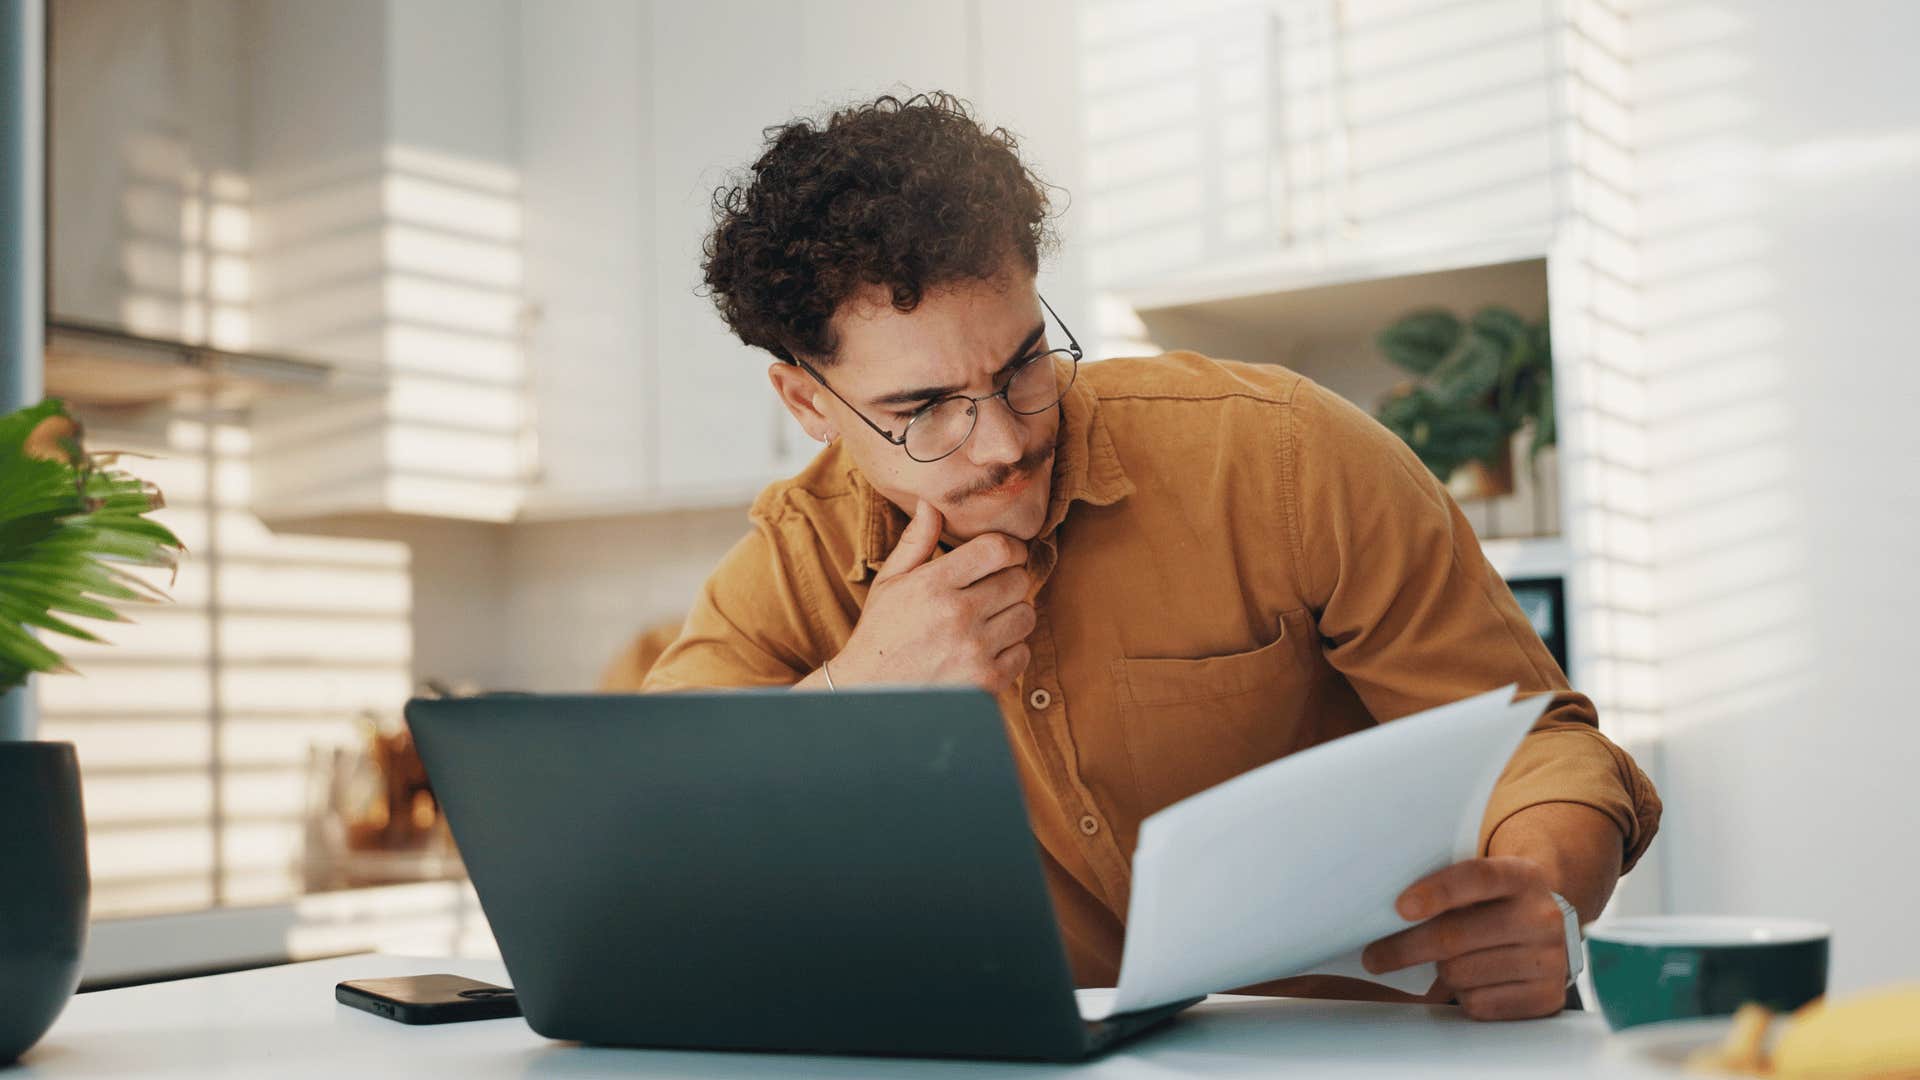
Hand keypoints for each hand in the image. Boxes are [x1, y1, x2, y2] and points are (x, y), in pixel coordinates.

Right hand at [829, 499, 1034, 690]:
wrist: (871, 694)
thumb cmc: (881, 633)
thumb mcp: (889, 582)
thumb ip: (915, 542)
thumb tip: (931, 504)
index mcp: (933, 584)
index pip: (997, 549)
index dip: (1011, 548)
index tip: (1006, 556)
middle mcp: (957, 615)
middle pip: (1018, 580)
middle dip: (1010, 580)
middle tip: (992, 590)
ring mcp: (974, 650)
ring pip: (1026, 615)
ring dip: (1013, 614)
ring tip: (988, 620)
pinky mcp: (986, 681)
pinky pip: (1023, 653)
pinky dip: (1011, 650)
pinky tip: (987, 649)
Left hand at [1360, 856, 1568, 1020]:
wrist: (1546, 931)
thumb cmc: (1493, 905)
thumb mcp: (1481, 884)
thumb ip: (1444, 887)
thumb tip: (1381, 910)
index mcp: (1522, 876)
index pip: (1476, 877)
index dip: (1436, 892)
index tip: (1400, 908)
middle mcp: (1542, 916)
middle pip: (1456, 936)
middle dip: (1404, 948)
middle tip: (1373, 957)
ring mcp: (1550, 959)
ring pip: (1461, 973)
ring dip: (1439, 973)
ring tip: (1443, 963)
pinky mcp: (1548, 998)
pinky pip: (1480, 1005)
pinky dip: (1463, 997)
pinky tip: (1470, 982)